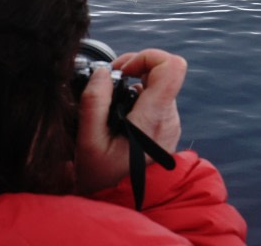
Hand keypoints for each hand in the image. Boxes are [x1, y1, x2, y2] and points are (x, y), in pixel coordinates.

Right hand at [74, 49, 186, 193]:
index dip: (147, 57)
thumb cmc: (104, 179)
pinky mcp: (166, 129)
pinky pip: (156, 101)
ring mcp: (170, 124)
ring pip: (158, 86)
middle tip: (107, 84)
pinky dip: (138, 99)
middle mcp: (169, 119)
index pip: (172, 67)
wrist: (122, 205)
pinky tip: (119, 116)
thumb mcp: (88, 142)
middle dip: (134, 70)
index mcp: (153, 118)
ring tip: (110, 104)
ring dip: (135, 85)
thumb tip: (102, 72)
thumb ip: (94, 103)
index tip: (122, 70)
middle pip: (162, 73)